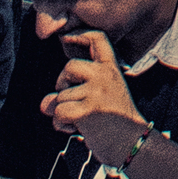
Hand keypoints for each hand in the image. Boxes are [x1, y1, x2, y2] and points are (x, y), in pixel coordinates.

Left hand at [40, 28, 144, 165]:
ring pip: (61, 96)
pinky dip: (62, 124)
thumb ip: (73, 93)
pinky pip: (59, 113)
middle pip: (69, 67)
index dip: (80, 34)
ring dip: (63, 112)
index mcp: (112, 69)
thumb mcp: (100, 98)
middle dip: (63, 85)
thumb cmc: (116, 122)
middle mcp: (105, 76)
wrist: (133, 144)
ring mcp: (97, 92)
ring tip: (82, 121)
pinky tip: (78, 129)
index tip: (67, 37)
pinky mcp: (87, 111)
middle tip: (75, 101)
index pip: (98, 40)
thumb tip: (45, 103)